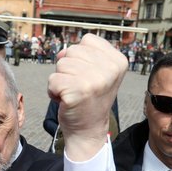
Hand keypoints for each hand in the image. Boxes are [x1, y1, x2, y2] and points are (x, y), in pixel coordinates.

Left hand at [48, 34, 127, 161]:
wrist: (89, 130)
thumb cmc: (90, 99)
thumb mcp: (99, 72)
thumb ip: (85, 54)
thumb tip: (62, 53)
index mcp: (118, 61)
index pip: (88, 40)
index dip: (81, 57)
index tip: (89, 76)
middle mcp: (110, 69)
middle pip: (72, 51)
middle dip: (69, 69)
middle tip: (80, 87)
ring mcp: (95, 80)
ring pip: (61, 64)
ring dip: (61, 80)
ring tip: (73, 93)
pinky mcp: (78, 91)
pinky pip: (53, 80)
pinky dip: (53, 91)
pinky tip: (66, 101)